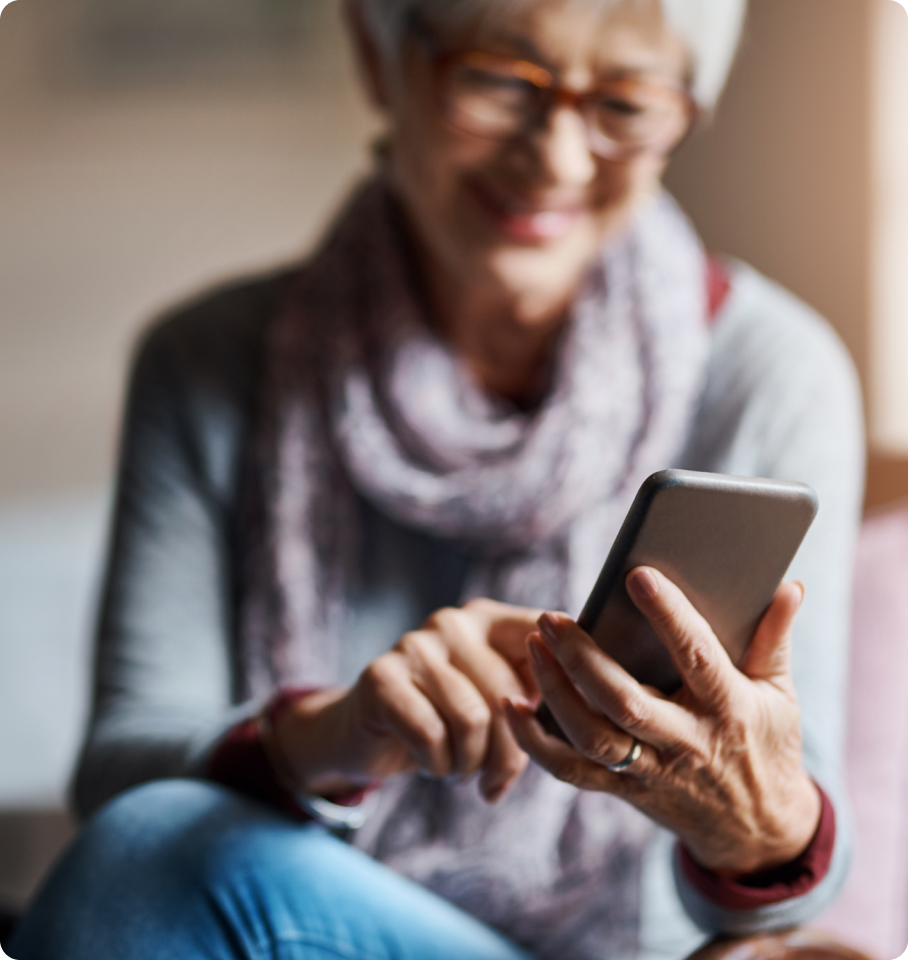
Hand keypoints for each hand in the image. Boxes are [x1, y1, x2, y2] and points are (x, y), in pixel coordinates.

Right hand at [270, 599, 540, 802]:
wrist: (368, 736)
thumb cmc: (446, 721)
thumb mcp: (495, 702)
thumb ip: (535, 695)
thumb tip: (589, 717)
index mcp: (489, 620)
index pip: (542, 636)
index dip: (562, 678)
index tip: (564, 720)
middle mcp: (454, 623)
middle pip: (509, 694)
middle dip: (509, 754)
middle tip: (495, 781)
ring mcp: (415, 644)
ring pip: (472, 719)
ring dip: (470, 764)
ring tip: (459, 770)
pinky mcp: (382, 676)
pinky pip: (430, 735)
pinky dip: (437, 765)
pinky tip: (430, 764)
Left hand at [505, 568, 821, 876]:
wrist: (757, 831)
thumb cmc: (766, 746)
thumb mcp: (780, 694)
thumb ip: (774, 637)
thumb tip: (787, 585)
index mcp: (729, 710)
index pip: (696, 657)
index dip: (668, 616)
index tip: (636, 575)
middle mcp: (686, 744)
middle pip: (625, 702)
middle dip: (583, 659)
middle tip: (551, 618)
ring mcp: (650, 772)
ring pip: (592, 737)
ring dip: (555, 691)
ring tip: (532, 646)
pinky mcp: (624, 790)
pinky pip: (571, 771)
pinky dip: (535, 742)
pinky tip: (511, 705)